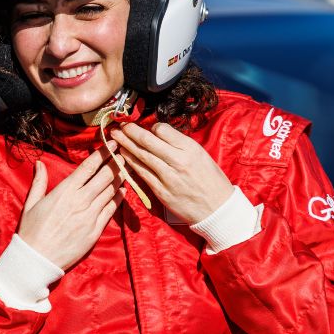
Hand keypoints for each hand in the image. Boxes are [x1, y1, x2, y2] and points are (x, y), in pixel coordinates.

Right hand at [18, 144, 123, 270]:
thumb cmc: (32, 231)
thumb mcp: (31, 203)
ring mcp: (90, 216)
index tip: (113, 144)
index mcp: (65, 191)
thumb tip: (39, 163)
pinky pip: (111, 210)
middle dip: (116, 163)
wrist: (37, 259)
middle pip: (105, 176)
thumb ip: (39, 182)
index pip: (89, 166)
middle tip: (123, 154)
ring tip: (125, 169)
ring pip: (111, 191)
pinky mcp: (95, 230)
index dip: (103, 153)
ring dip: (119, 179)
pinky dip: (118, 198)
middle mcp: (80, 201)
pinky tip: (122, 191)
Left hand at [110, 122, 233, 224]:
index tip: (146, 128)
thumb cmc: (211, 180)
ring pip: (141, 156)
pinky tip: (123, 155)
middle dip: (130, 131)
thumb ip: (180, 145)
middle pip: (147, 141)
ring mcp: (168, 177)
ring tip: (116, 136)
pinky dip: (131, 162)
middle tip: (120, 125)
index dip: (151, 127)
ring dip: (126, 144)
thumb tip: (159, 134)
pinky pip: (142, 173)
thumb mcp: (201, 155)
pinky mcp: (161, 191)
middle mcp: (178, 161)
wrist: (217, 209)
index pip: (162, 129)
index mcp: (190, 149)